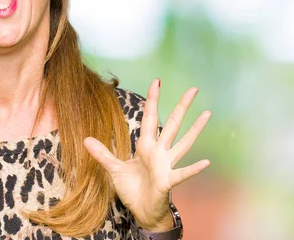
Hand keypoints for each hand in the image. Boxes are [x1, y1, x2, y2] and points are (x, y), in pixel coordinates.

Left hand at [84, 79, 210, 231]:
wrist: (142, 212)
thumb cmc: (132, 190)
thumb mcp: (114, 170)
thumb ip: (102, 154)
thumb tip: (85, 140)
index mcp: (145, 146)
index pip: (150, 118)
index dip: (153, 100)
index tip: (157, 81)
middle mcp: (159, 152)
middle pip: (173, 124)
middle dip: (182, 106)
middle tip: (193, 89)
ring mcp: (166, 165)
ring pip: (184, 143)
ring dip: (195, 129)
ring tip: (207, 113)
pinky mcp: (168, 181)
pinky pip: (182, 173)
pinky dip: (193, 168)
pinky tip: (206, 162)